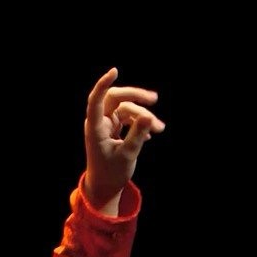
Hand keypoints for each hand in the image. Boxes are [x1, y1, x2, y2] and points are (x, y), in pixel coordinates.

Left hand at [82, 68, 164, 212]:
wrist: (105, 186)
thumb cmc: (111, 173)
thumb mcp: (127, 156)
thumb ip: (137, 135)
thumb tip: (147, 116)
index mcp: (95, 128)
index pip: (96, 101)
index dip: (103, 84)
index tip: (115, 71)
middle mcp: (100, 122)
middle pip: (116, 98)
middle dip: (135, 96)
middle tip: (154, 99)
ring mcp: (108, 123)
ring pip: (127, 108)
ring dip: (144, 115)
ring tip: (160, 129)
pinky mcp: (115, 127)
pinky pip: (130, 117)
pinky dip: (141, 123)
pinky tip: (152, 134)